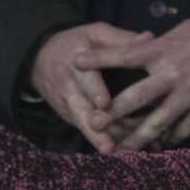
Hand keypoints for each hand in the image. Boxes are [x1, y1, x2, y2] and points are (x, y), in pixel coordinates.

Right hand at [31, 23, 151, 152]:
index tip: (105, 104)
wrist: (40, 58)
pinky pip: (88, 130)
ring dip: (102, 141)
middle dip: (94, 131)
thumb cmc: (76, 44)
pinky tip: (127, 151)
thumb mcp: (95, 34)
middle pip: (81, 112)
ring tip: (119, 155)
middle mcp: (70, 87)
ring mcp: (68, 106)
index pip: (86, 78)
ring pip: (84, 126)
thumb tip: (149, 38)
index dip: (95, 91)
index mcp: (77, 63)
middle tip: (109, 146)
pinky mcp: (70, 117)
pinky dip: (106, 140)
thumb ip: (121, 39)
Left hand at [78, 18, 189, 152]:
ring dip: (134, 139)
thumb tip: (142, 47)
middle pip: (134, 98)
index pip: (125, 55)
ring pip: (155, 123)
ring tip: (116, 152)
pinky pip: (180, 132)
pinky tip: (155, 148)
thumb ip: (160, 44)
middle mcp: (172, 76)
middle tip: (91, 122)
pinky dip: (166, 141)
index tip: (75, 61)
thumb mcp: (184, 30)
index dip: (99, 59)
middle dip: (110, 112)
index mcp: (164, 51)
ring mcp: (187, 98)